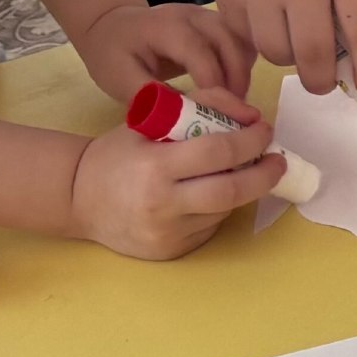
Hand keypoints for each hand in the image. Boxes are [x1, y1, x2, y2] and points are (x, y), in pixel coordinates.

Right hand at [69, 88, 285, 258]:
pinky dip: (219, 209)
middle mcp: (161, 205)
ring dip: (241, 190)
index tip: (265, 131)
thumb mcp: (152, 119)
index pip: (219, 152)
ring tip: (240, 171)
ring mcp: (166, 234)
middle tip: (278, 160)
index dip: (252, 140)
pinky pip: (209, 228)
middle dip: (265, 174)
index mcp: (155, 166)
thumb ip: (203, 105)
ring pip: (223, 211)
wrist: (78, 198)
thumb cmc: (118, 153)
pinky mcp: (170, 252)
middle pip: (232, 191)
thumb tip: (251, 116)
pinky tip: (210, 195)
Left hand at [72, 0, 253, 105]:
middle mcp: (192, 15)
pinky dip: (242, 63)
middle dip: (236, 79)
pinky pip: (239, 40)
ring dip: (243, 71)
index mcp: (166, 27)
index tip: (216, 114)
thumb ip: (152, 98)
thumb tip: (186, 117)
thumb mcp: (120, 80)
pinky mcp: (214, 22)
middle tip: (233, 112)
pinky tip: (232, 86)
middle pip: (229, 41)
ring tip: (234, 102)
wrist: (110, 27)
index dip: (212, 83)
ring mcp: (206, 15)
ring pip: (240, 39)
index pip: (199, 52)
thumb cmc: (113, 55)